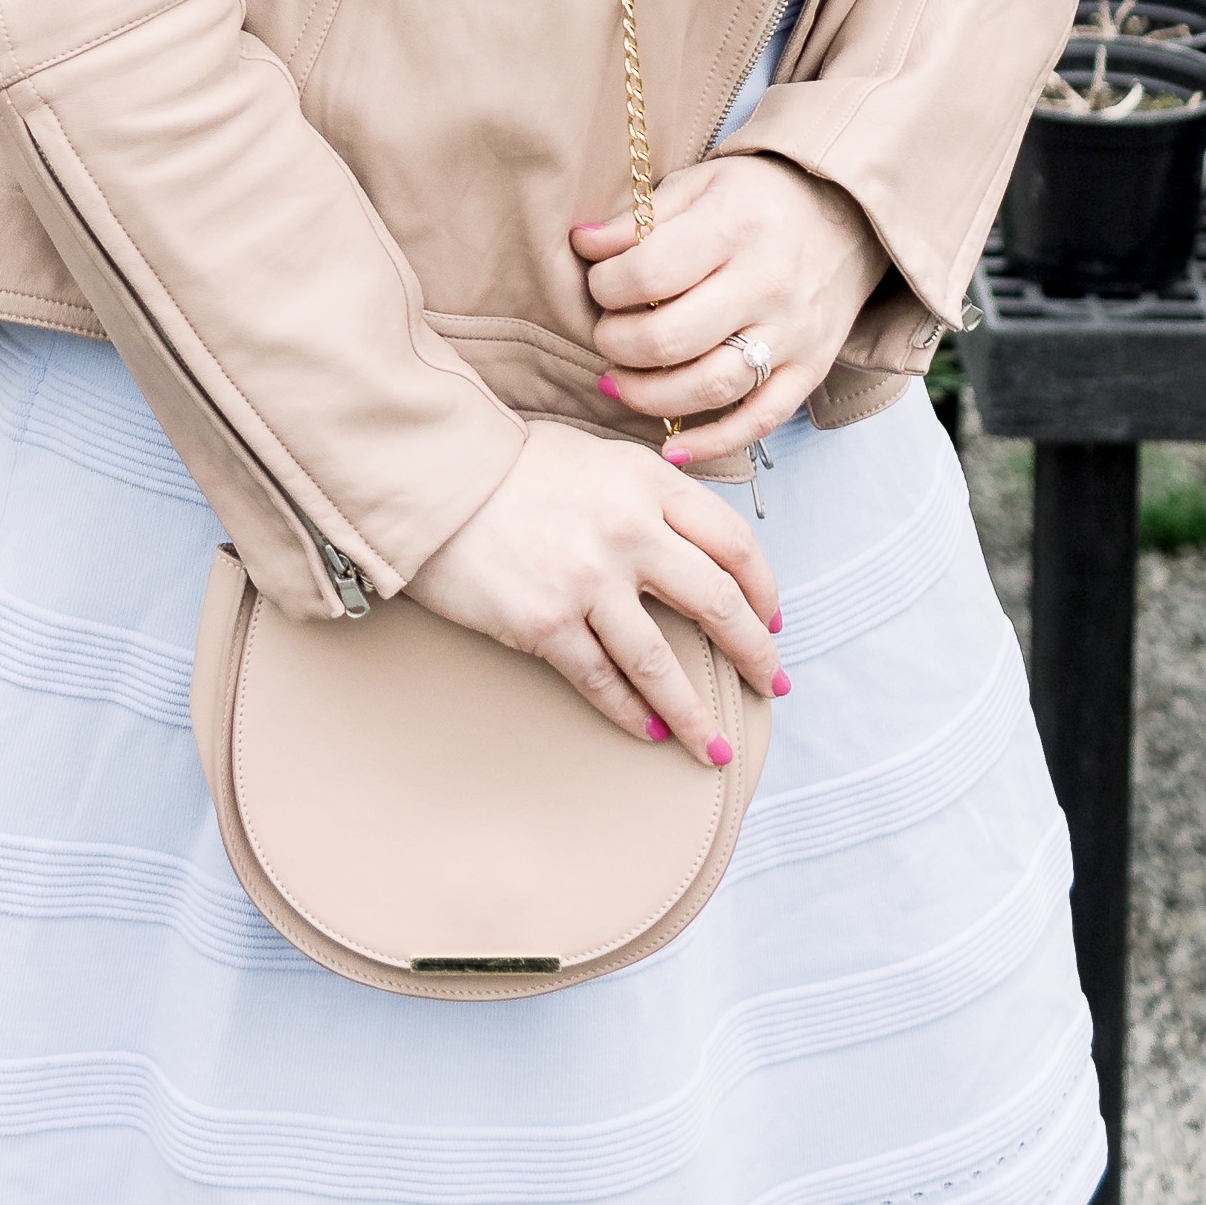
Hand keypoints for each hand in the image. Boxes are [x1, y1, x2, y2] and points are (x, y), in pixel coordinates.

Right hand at [406, 419, 784, 749]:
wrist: (432, 478)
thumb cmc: (511, 465)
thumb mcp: (597, 457)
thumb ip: (649, 495)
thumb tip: (695, 547)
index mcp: (648, 483)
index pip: (734, 543)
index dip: (764, 589)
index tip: (773, 620)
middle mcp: (628, 531)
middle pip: (716, 604)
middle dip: (754, 654)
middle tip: (771, 685)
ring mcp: (586, 581)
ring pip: (661, 662)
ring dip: (695, 713)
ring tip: (715, 747)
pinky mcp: (543, 623)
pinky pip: (600, 680)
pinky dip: (628, 711)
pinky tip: (646, 731)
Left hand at [571, 150, 885, 456]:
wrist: (849, 215)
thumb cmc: (757, 200)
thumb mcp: (700, 184)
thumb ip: (641, 217)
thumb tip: (583, 243)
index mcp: (734, 225)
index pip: (649, 273)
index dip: (606, 287)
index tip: (599, 285)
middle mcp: (768, 281)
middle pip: (673, 338)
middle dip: (618, 344)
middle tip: (606, 335)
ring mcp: (794, 332)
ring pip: (712, 387)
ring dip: (651, 397)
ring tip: (620, 383)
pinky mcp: (811, 369)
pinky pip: (761, 421)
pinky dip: (712, 443)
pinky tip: (671, 446)